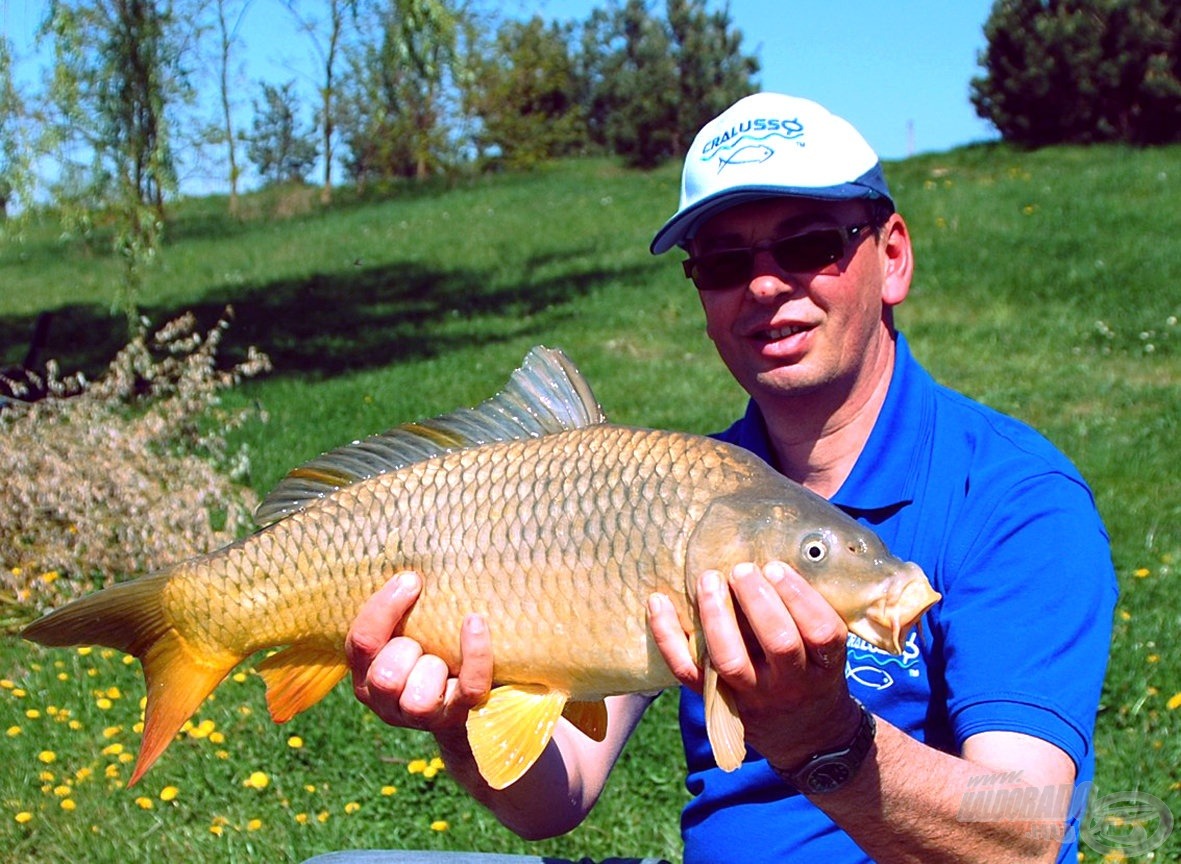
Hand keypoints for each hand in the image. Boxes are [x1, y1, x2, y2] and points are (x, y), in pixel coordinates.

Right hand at [346, 571, 492, 731]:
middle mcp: (384, 700)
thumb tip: (410, 566)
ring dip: (436, 666)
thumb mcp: (402, 629)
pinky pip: (469, 688)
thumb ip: (395, 609)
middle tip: (422, 640)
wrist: (460, 696)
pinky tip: (475, 624)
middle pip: (385, 675)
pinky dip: (476, 656)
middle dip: (407, 649)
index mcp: (364, 672)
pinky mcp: (455, 719)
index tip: (412, 579)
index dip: (385, 608)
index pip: (361, 641)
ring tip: (444, 658)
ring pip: (420, 696)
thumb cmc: (427, 647)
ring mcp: (418, 715)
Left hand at [648, 560, 859, 768]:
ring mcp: (751, 695)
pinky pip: (687, 671)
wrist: (806, 736)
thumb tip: (778, 555)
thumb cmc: (815, 675)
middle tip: (742, 569)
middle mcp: (789, 683)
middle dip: (758, 601)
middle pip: (778, 643)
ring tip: (709, 579)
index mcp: (824, 667)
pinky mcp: (717, 700)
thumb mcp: (828, 652)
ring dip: (716, 616)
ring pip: (731, 660)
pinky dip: (668, 636)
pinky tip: (658, 602)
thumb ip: (809, 615)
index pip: (821, 633)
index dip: (800, 598)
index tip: (777, 567)